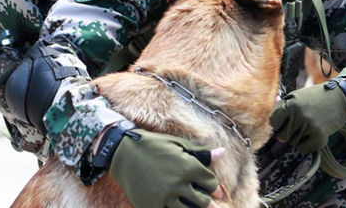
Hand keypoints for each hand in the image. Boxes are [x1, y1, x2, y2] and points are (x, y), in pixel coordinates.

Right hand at [109, 128, 223, 207]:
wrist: (123, 152)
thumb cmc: (153, 145)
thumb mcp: (177, 145)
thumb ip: (200, 153)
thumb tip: (222, 152)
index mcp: (188, 166)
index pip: (210, 183)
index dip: (212, 186)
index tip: (210, 188)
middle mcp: (178, 184)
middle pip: (203, 201)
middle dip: (205, 199)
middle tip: (203, 198)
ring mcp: (164, 197)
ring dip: (192, 207)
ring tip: (190, 202)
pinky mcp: (151, 206)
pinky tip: (175, 204)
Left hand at [270, 82, 345, 154]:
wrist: (340, 97)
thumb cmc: (315, 96)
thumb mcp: (296, 96)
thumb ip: (282, 109)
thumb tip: (273, 127)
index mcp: (291, 105)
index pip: (273, 122)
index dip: (277, 122)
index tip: (282, 121)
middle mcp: (299, 116)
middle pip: (283, 135)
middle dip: (286, 132)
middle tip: (295, 126)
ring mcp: (310, 127)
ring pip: (293, 143)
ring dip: (297, 138)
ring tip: (305, 128)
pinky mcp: (320, 137)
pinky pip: (304, 149)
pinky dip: (305, 145)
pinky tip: (310, 136)